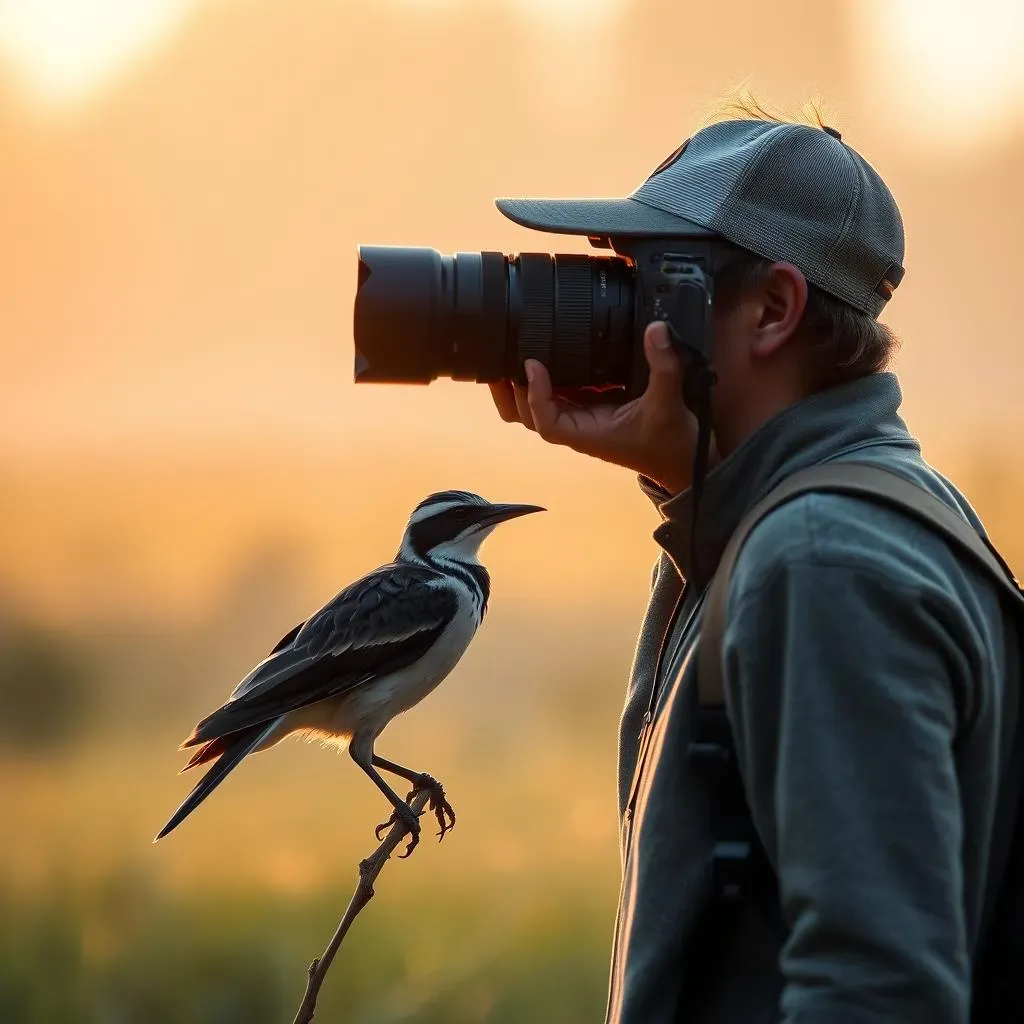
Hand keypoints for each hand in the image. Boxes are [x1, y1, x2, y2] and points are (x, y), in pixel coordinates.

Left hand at [489, 321, 714, 494]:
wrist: (680, 459)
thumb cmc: (670, 443)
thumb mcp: (669, 404)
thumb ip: (664, 367)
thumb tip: (656, 329)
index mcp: (588, 434)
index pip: (546, 422)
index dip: (535, 396)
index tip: (533, 365)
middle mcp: (578, 428)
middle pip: (527, 416)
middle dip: (511, 392)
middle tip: (499, 357)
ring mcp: (580, 418)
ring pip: (536, 406)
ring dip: (520, 385)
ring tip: (506, 353)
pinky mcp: (589, 407)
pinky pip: (557, 394)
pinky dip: (543, 378)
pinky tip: (538, 351)